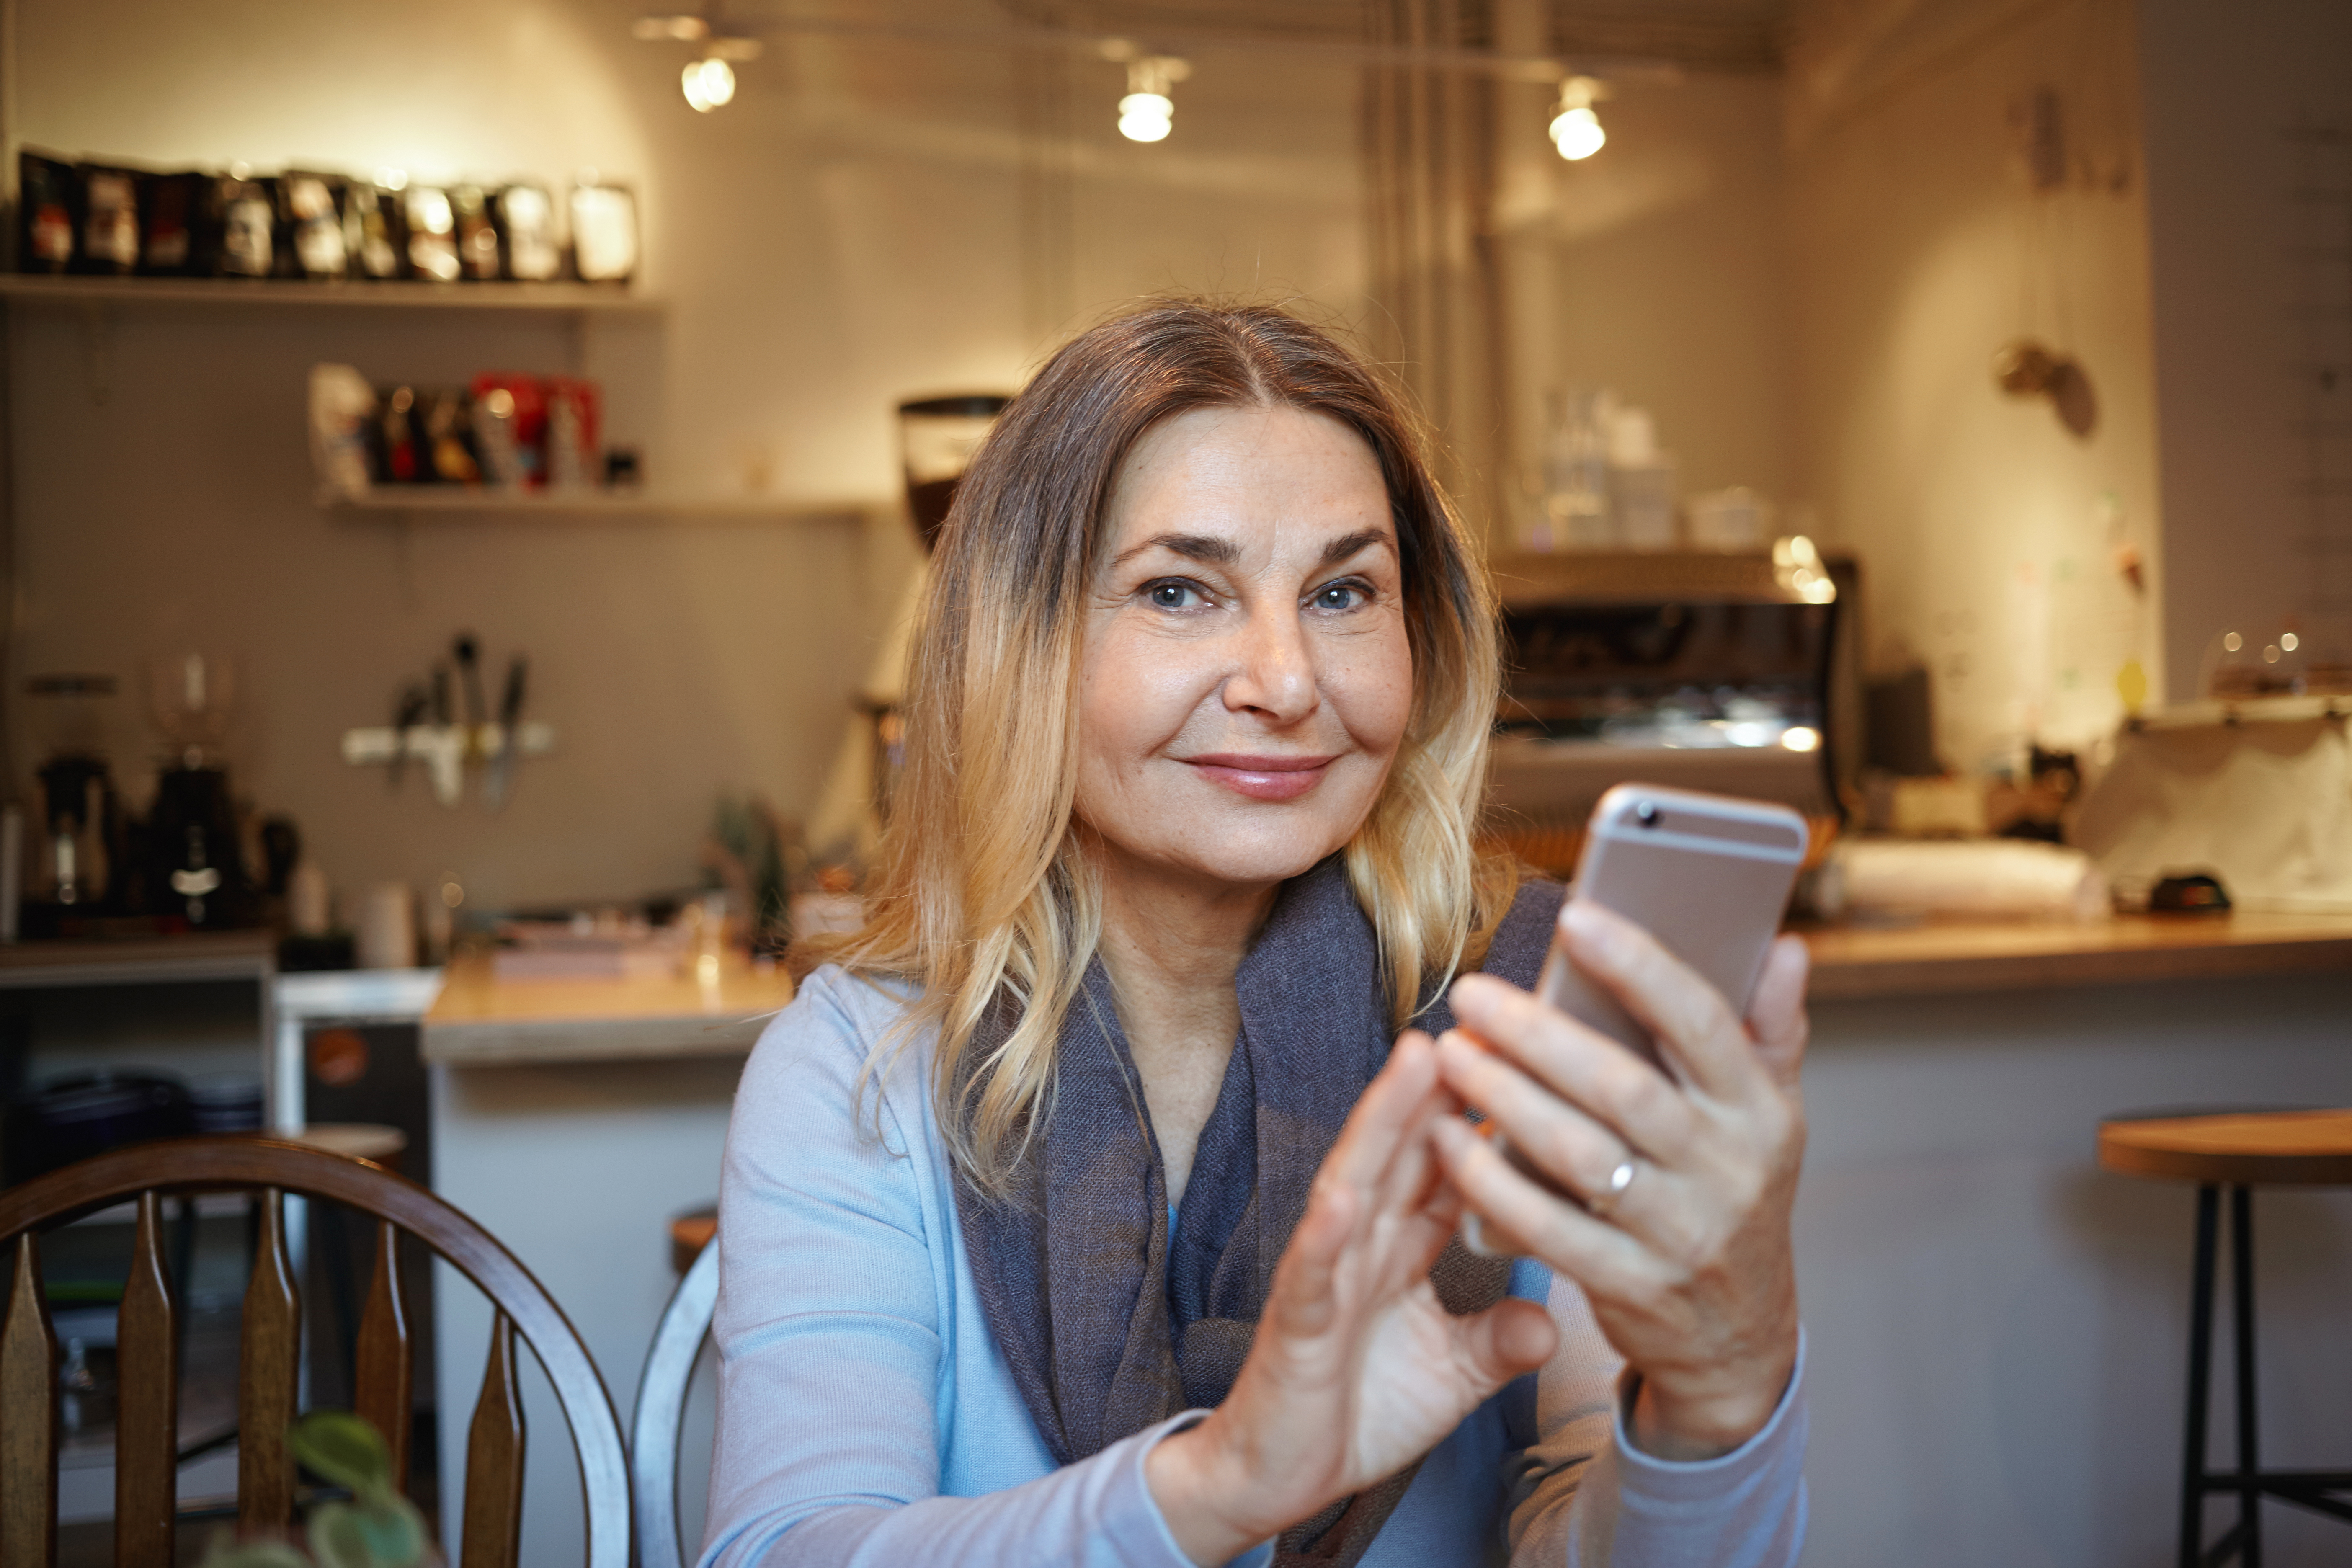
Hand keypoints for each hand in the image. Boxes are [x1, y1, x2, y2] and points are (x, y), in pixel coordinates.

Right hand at [1145, 1032, 1557, 1564]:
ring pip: (1357, 1180)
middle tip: (1482, 1018)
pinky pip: (1314, 1266)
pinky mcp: (1297, 1319)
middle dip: (1439, 1084)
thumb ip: (1499, 1340)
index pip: (1445, 1168)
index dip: (1481, 1116)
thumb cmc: (1359, 1410)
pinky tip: (1345, 1192)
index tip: (1529, 1059)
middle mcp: (1362, 1244)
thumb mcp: (1454, 1376)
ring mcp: (1325, 1274)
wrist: (1282, 1478)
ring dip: (1383, 1122)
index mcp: (1399, 1250)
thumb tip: (1553, 1318)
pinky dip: (1328, 1228)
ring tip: (1415, 1061)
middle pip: (1404, 1150)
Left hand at [1430, 900, 1807, 1460]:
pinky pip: (1549, 1228)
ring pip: (1580, 1155)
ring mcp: (1680, 1233)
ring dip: (1505, 1100)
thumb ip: (1771, 1029)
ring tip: (1451, 1054)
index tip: (1575, 917)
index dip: (1640, 967)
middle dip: (1540, 1035)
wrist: (1738, 1337)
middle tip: (1473, 995)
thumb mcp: (1770, 1117)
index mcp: (1760, 1112)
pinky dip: (1493, 1183)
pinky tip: (1447, 1140)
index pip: (1703, 1023)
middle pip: (1625, 1088)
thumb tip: (1780, 944)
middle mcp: (1727, 1171)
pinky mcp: (1631, 1285)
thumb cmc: (1735, 1196)